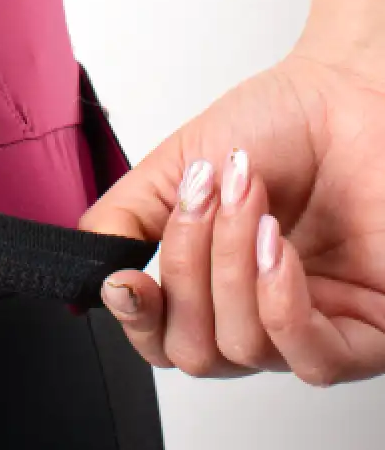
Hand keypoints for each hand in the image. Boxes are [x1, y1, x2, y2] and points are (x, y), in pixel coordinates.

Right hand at [77, 50, 384, 383]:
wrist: (349, 91)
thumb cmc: (280, 124)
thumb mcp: (174, 167)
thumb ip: (121, 222)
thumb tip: (92, 278)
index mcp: (213, 285)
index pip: (161, 339)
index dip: (136, 319)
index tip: (126, 277)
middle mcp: (260, 312)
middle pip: (193, 352)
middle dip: (186, 272)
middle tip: (203, 200)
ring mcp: (315, 327)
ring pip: (243, 350)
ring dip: (231, 269)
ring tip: (249, 200)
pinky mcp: (370, 334)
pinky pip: (309, 359)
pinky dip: (278, 301)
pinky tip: (276, 246)